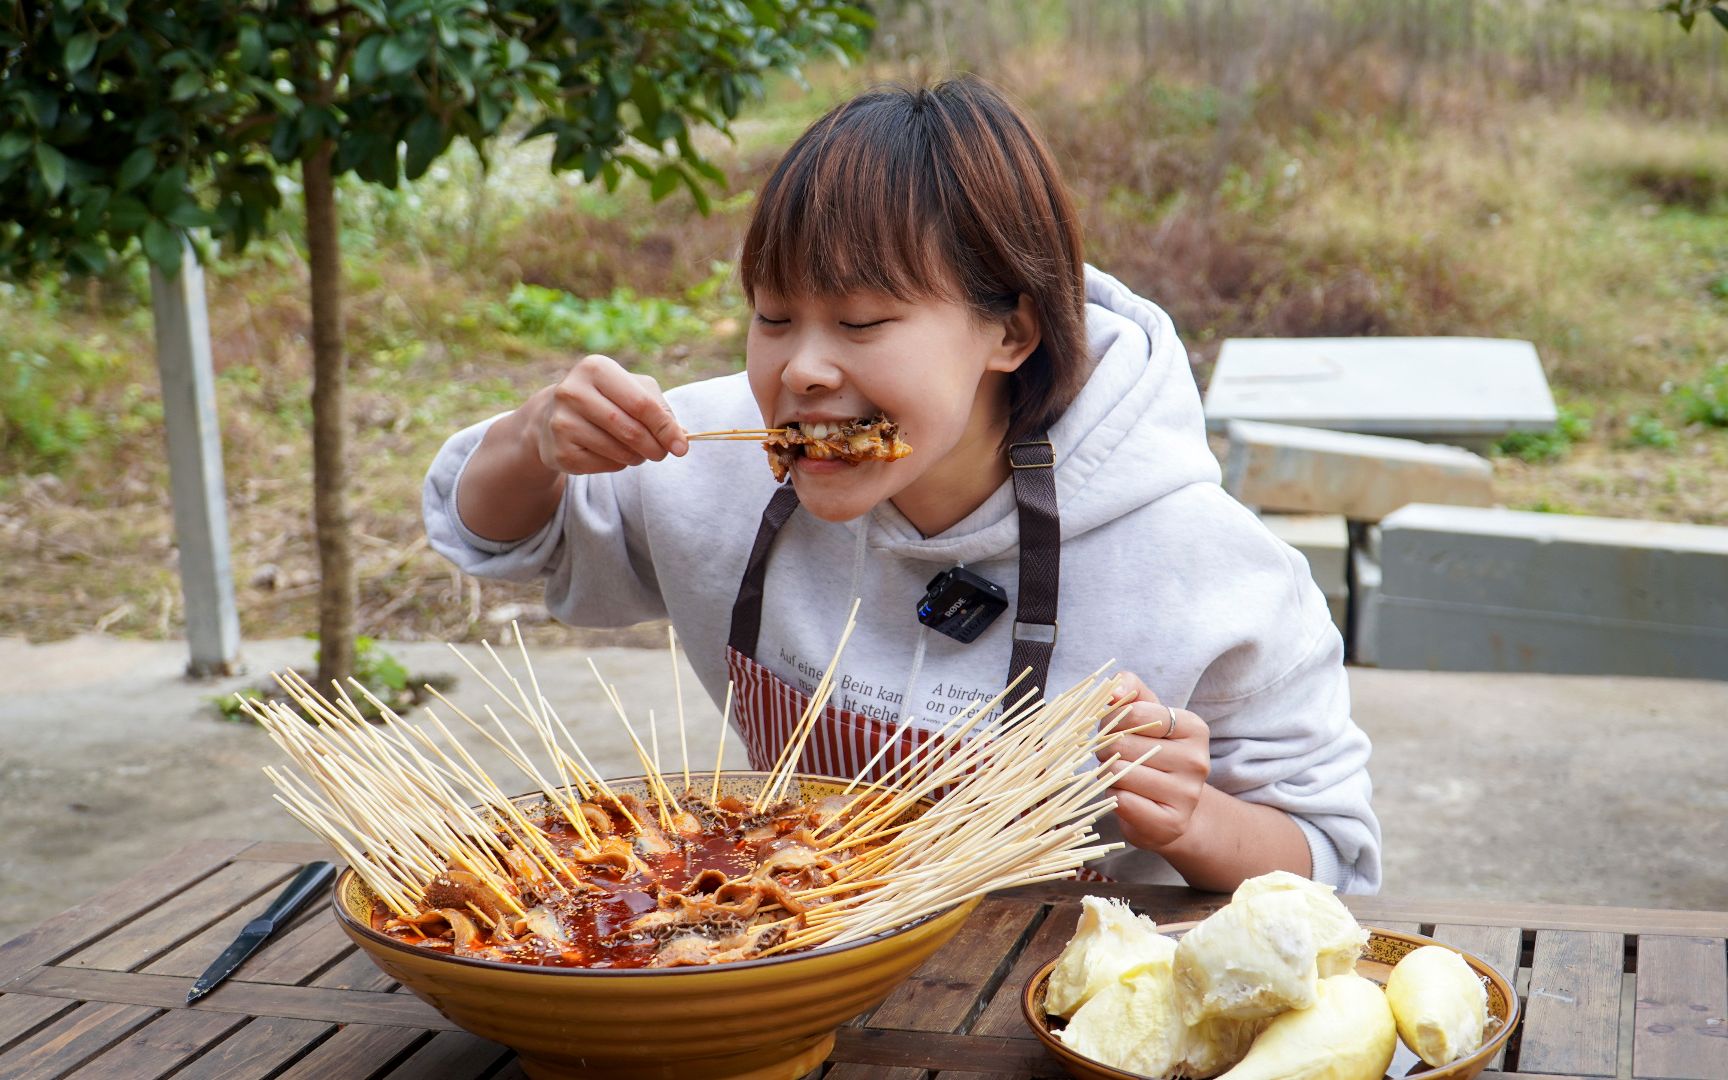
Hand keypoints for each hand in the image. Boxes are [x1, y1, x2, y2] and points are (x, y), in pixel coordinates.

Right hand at [527, 354, 687, 474]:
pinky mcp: (559, 451)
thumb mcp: (632, 390)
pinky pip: (603, 466)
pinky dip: (617, 465)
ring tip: (635, 450)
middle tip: (662, 453)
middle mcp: (573, 391)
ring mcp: (562, 422)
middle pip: (630, 429)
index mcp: (595, 368)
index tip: (682, 447)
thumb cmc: (604, 400)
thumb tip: (680, 438)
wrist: (552, 417)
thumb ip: (659, 409)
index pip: (641, 403)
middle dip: (654, 446)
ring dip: (636, 457)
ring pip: (618, 451)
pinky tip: (610, 453)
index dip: (666, 428)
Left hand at [1100, 671, 1211, 850]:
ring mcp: (1188, 794)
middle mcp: (1197, 760)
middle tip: (1112, 756)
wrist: (1171, 809)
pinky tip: (1126, 797)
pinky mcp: (1173, 823)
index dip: (1111, 720)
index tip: (1112, 729)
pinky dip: (1114, 798)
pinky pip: (1123, 802)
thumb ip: (1130, 689)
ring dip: (1108, 776)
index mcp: (1194, 728)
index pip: (1134, 713)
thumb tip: (1115, 690)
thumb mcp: (1146, 715)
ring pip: (1120, 774)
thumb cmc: (1153, 754)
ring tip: (1121, 777)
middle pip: (1123, 746)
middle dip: (1106, 750)